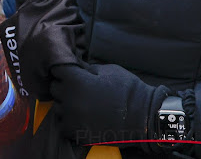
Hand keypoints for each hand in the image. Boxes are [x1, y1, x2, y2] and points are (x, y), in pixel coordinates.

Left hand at [50, 63, 167, 143]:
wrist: (146, 118)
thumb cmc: (128, 90)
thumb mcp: (107, 70)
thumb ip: (86, 68)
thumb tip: (74, 66)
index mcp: (76, 80)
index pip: (56, 69)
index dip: (64, 69)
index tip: (71, 71)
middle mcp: (70, 99)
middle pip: (55, 88)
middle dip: (65, 86)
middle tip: (80, 88)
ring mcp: (72, 117)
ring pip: (58, 107)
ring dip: (66, 104)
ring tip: (83, 104)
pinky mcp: (76, 133)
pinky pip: (62, 124)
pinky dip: (69, 121)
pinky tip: (82, 117)